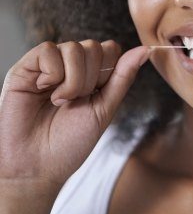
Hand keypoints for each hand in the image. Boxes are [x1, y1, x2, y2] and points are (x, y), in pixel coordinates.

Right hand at [0, 40, 149, 186]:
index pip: (111, 49)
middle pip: (94, 47)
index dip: (109, 70)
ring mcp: (47, 66)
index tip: (96, 95)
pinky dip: (52, 73)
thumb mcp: (105, 108)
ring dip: (73, 80)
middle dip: (91, 79)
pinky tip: (43, 91)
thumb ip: (123, 76)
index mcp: (91, 75)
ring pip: (74, 47)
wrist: (38, 166)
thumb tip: (146, 49)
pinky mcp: (25, 68)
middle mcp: (69, 66)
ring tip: (60, 101)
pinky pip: (47, 49)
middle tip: (75, 102)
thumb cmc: (71, 142)